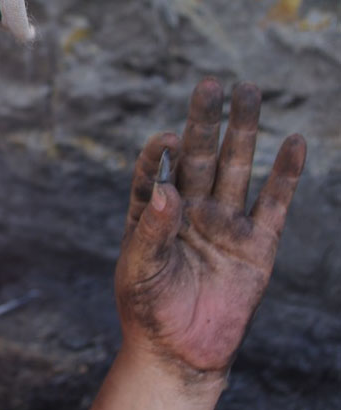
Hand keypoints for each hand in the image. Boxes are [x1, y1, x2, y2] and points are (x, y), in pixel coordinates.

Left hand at [114, 77, 305, 384]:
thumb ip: (151, 228)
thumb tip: (166, 188)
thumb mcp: (138, 266)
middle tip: (213, 82)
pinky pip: (274, 203)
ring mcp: (224, 224)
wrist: (178, 350)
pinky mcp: (256, 246)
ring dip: (243, 132)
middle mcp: (189, 209)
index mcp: (153, 210)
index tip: (167, 138)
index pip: (156, 168)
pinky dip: (286, 174)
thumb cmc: (146, 306)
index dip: (160, 151)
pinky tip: (293, 142)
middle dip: (207, 120)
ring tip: (249, 91)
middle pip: (201, 155)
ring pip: (237, 168)